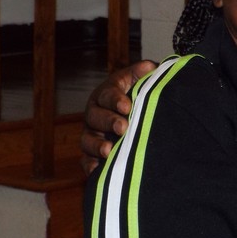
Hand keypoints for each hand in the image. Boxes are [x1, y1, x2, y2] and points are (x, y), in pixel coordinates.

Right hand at [80, 59, 157, 173]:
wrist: (136, 115)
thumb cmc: (139, 96)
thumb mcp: (141, 82)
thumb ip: (144, 74)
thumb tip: (150, 67)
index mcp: (105, 94)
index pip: (107, 95)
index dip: (116, 100)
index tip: (127, 106)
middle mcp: (94, 114)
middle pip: (95, 117)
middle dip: (108, 122)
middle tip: (123, 128)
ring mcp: (92, 134)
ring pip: (87, 140)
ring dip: (96, 145)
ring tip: (108, 151)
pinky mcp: (92, 154)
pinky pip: (86, 161)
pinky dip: (90, 166)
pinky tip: (97, 171)